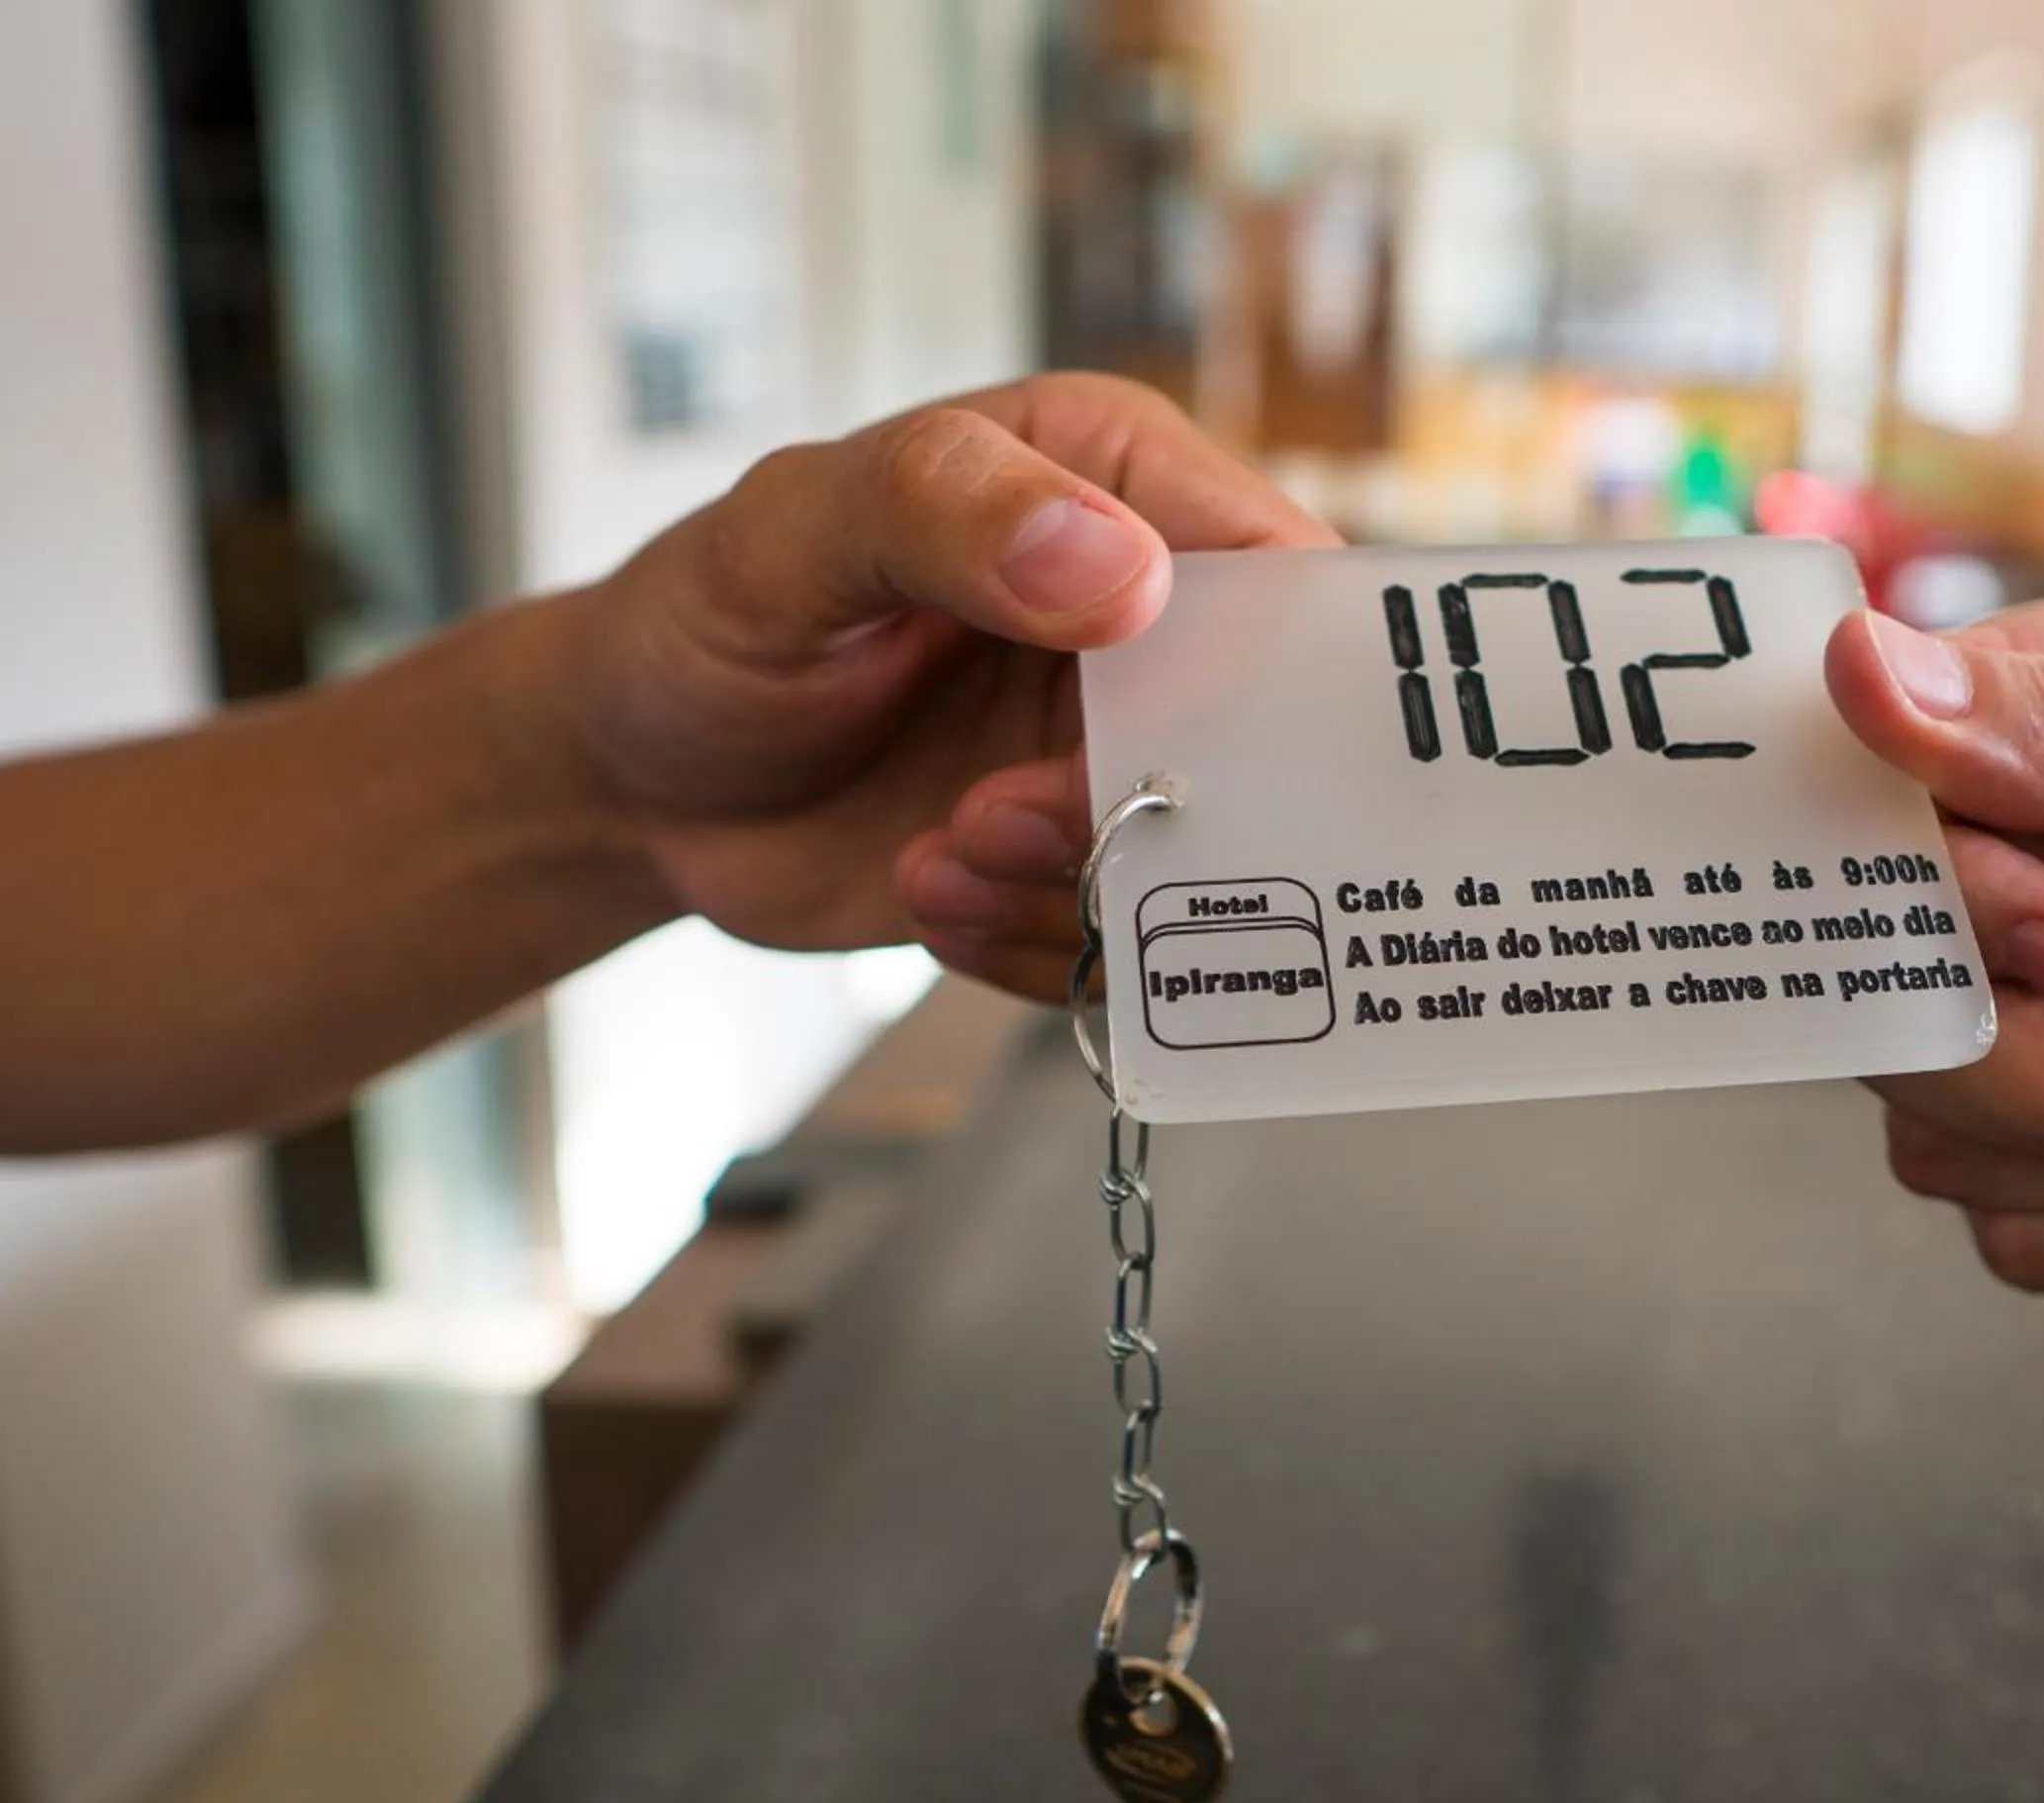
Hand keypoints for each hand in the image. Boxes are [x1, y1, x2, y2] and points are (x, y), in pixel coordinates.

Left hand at [559, 373, 1333, 1000]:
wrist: (638, 782)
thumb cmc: (703, 621)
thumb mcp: (792, 534)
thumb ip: (946, 513)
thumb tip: (1122, 569)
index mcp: (1116, 484)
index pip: (1277, 567)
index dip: (1264, 671)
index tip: (1171, 744)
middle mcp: (1149, 621)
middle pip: (1264, 740)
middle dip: (1149, 808)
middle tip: (998, 817)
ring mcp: (1125, 751)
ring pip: (1212, 863)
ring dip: (1079, 891)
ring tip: (942, 855)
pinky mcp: (1090, 863)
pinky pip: (1139, 945)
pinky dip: (1040, 948)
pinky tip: (933, 890)